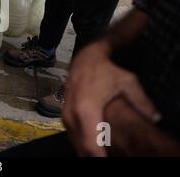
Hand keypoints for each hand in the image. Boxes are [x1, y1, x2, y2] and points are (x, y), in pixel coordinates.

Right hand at [63, 41, 159, 156]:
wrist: (84, 60)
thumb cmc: (105, 70)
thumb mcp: (127, 82)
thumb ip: (141, 102)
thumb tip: (155, 118)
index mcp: (86, 109)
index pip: (91, 146)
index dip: (101, 159)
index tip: (111, 160)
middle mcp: (72, 114)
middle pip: (82, 149)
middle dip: (96, 157)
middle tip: (111, 156)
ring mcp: (66, 116)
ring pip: (76, 145)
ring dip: (89, 152)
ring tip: (104, 153)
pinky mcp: (65, 116)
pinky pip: (73, 137)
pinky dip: (83, 144)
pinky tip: (96, 146)